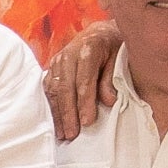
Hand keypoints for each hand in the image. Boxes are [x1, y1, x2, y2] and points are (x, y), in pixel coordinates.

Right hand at [42, 22, 123, 142]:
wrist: (99, 33)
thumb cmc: (113, 48)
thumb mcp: (119, 59)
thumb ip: (111, 79)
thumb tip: (109, 101)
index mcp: (88, 48)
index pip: (84, 80)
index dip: (85, 102)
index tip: (87, 122)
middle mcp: (68, 54)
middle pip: (66, 88)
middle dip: (68, 113)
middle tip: (72, 134)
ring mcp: (57, 61)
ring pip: (54, 90)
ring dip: (57, 114)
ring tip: (62, 134)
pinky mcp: (51, 68)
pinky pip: (48, 90)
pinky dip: (51, 107)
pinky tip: (55, 123)